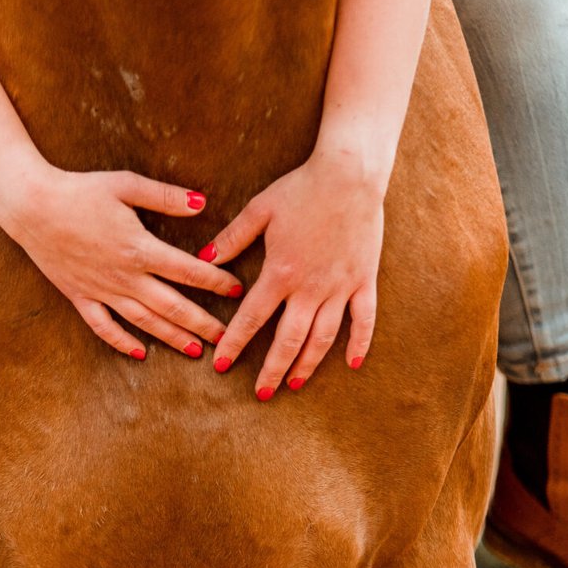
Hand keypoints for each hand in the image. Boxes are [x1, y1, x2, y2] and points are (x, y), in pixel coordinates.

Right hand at [0, 161, 242, 359]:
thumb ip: (166, 197)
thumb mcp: (125, 185)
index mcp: (139, 248)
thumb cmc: (79, 191)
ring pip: (144, 322)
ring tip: (195, 351)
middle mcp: (124, 276)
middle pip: (172, 306)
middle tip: (226, 339)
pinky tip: (140, 353)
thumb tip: (203, 203)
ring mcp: (101, 290)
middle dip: (202, 323)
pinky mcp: (80, 297)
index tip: (237, 290)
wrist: (30, 205)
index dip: (216, 282)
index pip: (188, 271)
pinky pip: (104, 327)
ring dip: (171, 338)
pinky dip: (122, 342)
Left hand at [206, 149, 385, 397]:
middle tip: (261, 393)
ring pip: (323, 337)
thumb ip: (232, 238)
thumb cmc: (302, 187)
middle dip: (272, 369)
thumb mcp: (259, 209)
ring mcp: (340, 286)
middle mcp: (310, 287)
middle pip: (288, 339)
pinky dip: (359, 343)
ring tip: (294, 383)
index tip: (220, 365)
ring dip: (308, 364)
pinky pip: (364, 319)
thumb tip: (203, 258)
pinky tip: (353, 364)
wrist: (349, 174)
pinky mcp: (364, 280)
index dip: (234, 344)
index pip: (252, 318)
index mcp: (280, 272)